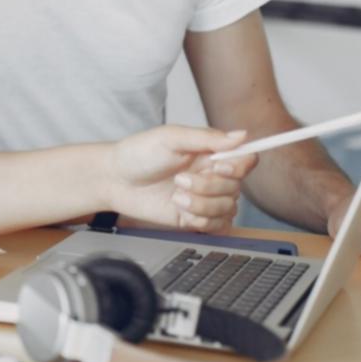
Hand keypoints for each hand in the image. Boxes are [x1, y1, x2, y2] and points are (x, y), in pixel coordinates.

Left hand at [107, 126, 257, 231]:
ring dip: (202, 205)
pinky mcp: (194, 218)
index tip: (218, 167)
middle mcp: (211, 176)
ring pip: (228, 209)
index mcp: (210, 154)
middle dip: (208, 187)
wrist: (115, 180)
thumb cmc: (139, 154)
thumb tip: (241, 135)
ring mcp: (205, 198)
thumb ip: (206, 138)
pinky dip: (201, 221)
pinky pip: (218, 226)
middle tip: (179, 180)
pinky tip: (181, 211)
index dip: (238, 167)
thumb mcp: (170, 138)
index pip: (245, 161)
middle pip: (236, 188)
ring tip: (176, 196)